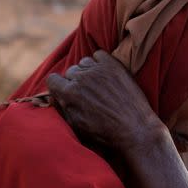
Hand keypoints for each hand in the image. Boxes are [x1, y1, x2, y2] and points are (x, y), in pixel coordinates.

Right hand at [46, 50, 164, 152]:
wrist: (134, 129)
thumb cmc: (105, 133)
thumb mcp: (76, 126)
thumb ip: (62, 108)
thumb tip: (54, 96)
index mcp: (69, 94)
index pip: (52, 79)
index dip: (58, 86)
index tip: (65, 91)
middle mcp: (80, 78)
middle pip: (70, 72)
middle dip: (75, 81)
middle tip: (87, 94)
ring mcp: (97, 69)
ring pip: (84, 63)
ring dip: (88, 71)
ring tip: (98, 85)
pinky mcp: (113, 65)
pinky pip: (99, 55)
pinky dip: (100, 62)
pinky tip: (105, 75)